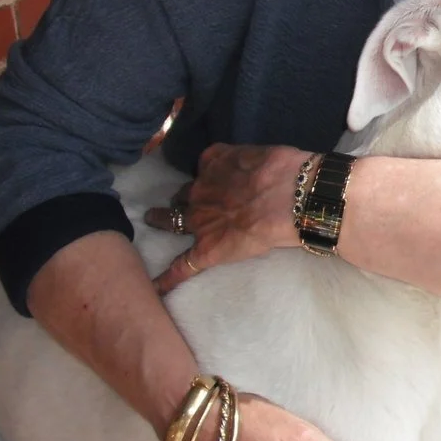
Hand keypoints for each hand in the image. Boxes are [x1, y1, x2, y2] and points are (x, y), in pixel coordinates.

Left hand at [145, 143, 311, 294]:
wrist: (286, 197)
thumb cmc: (281, 171)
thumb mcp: (257, 154)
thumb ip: (243, 160)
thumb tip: (246, 167)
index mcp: (214, 165)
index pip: (203, 171)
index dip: (205, 177)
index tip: (206, 180)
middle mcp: (200, 192)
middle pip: (183, 195)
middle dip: (180, 198)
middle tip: (177, 202)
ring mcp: (199, 222)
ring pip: (173, 221)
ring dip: (162, 220)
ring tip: (154, 220)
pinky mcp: (205, 250)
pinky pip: (182, 266)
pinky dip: (168, 278)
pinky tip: (156, 287)